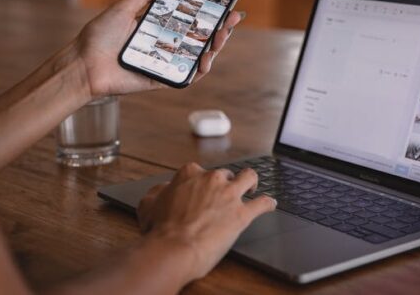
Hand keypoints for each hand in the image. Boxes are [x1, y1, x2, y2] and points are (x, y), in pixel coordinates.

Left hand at [74, 0, 245, 97]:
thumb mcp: (123, 9)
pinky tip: (206, 59)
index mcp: (158, 27)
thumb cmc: (98, 37)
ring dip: (215, 47)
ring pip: (198, 57)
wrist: (84, 64)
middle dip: (220, 28)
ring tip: (222, 37)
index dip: (209, 13)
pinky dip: (199, 69)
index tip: (226, 3)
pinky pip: (186, 76)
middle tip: (232, 18)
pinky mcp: (162, 79)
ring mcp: (166, 62)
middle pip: (200, 37)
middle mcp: (165, 45)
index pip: (190, 19)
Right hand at [137, 163, 276, 280]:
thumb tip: (164, 189)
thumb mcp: (149, 205)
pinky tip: (271, 205)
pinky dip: (268, 203)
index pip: (199, 171)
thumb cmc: (160, 230)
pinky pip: (262, 203)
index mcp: (190, 174)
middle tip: (223, 196)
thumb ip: (159, 192)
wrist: (173, 248)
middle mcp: (212, 180)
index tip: (201, 190)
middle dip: (225, 184)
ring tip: (252, 188)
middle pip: (225, 174)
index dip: (200, 182)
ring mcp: (229, 195)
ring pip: (249, 178)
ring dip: (252, 182)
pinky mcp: (242, 214)